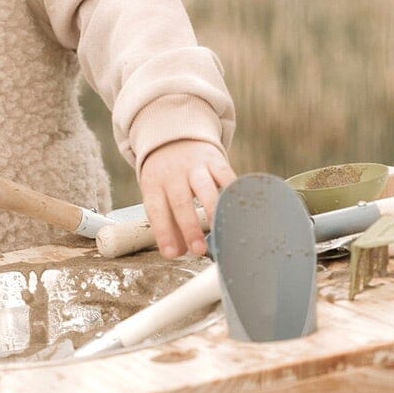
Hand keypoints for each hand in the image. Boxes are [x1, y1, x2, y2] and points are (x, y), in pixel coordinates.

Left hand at [139, 140, 234, 257]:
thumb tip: (179, 252)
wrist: (175, 138)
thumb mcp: (159, 195)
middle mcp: (173, 174)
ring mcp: (195, 166)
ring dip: (212, 212)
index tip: (171, 254)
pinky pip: (225, 174)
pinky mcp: (214, 159)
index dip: (164, 233)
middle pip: (180, 202)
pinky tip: (239, 209)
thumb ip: (168, 224)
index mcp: (154, 185)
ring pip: (204, 188)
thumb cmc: (167, 178)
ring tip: (220, 232)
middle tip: (199, 250)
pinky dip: (232, 192)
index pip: (156, 211)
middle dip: (190, 228)